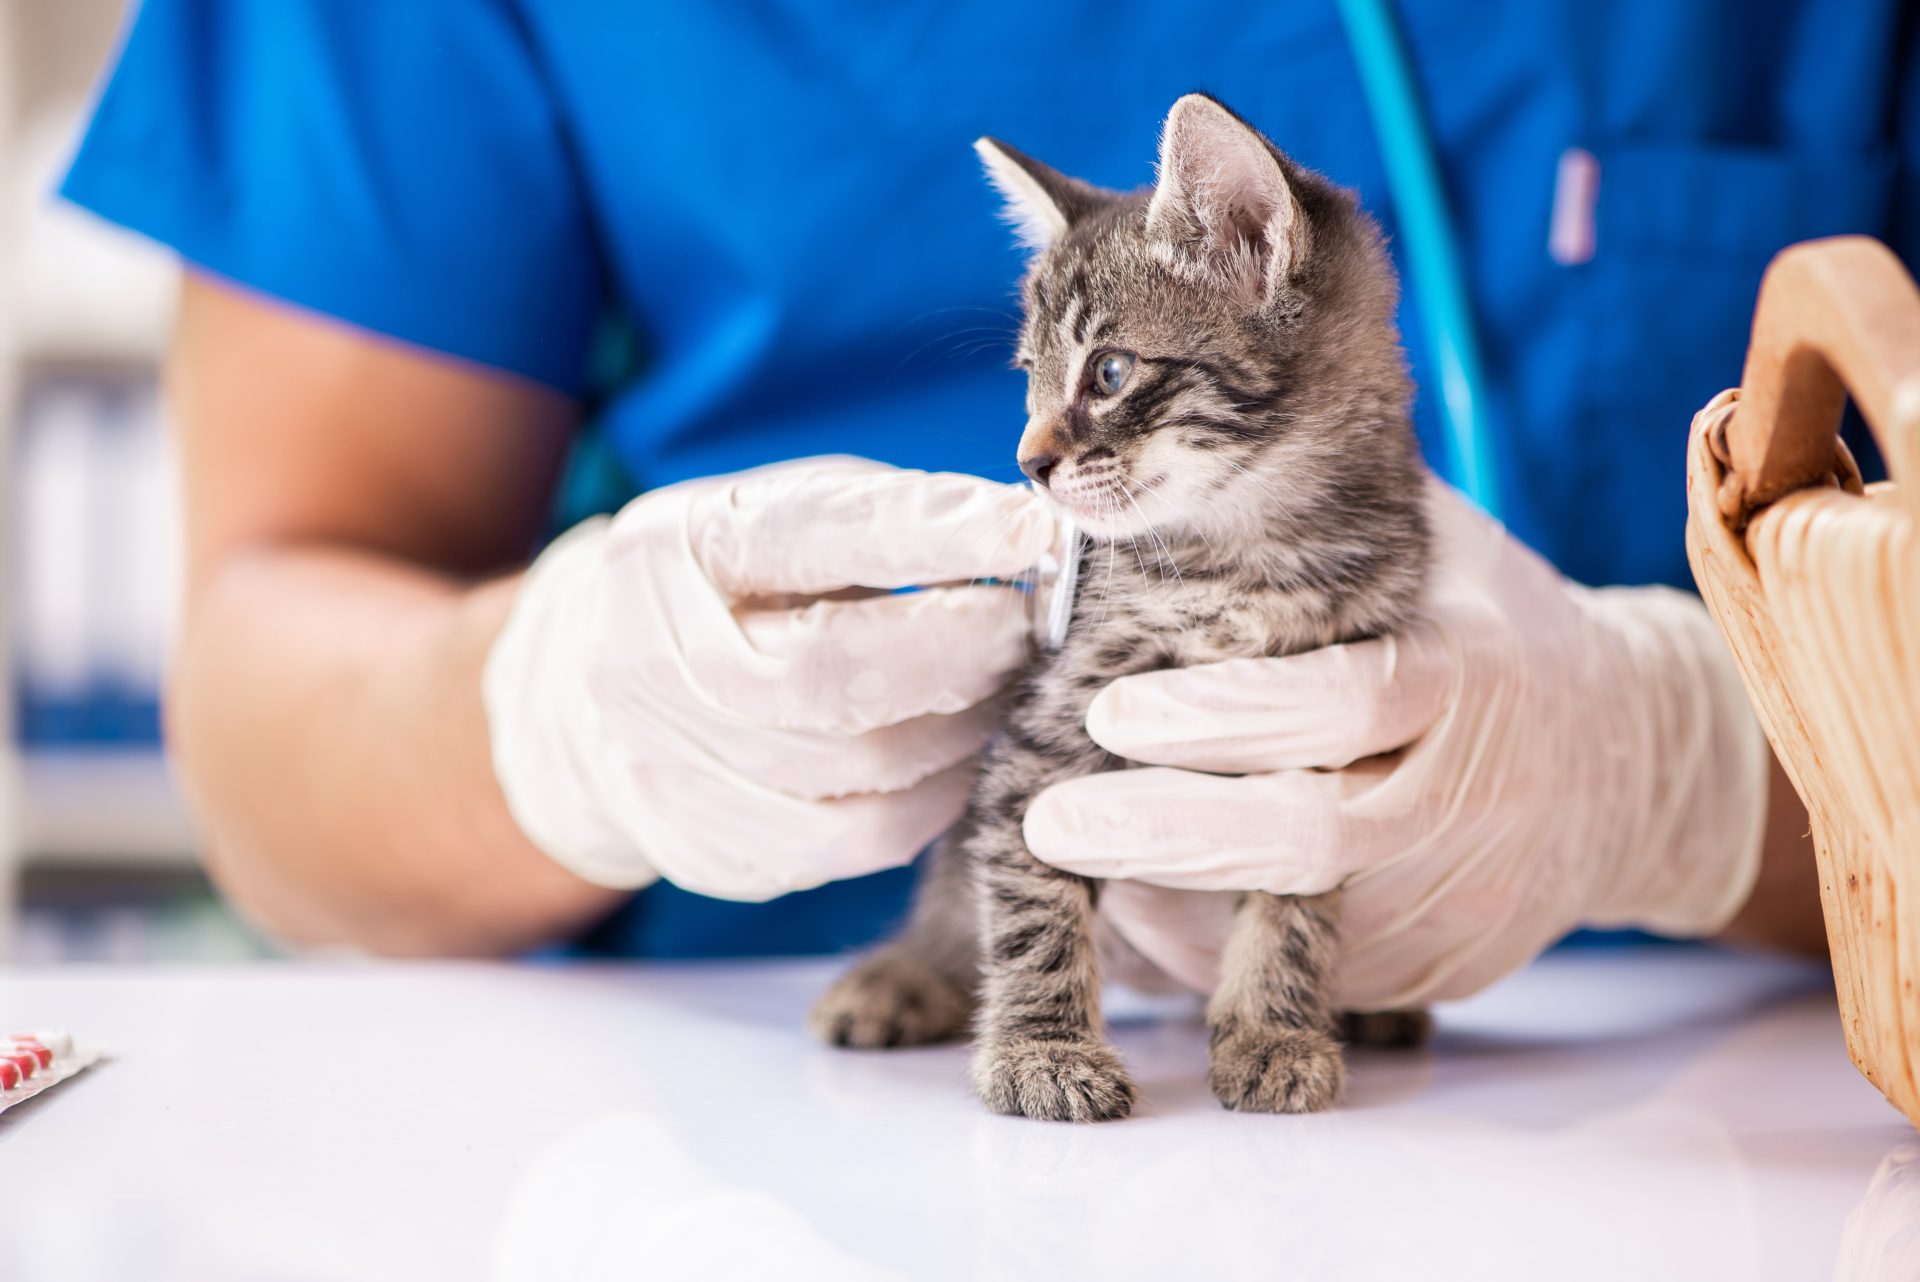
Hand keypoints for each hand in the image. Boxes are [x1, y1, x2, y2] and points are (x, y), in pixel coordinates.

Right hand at [484, 457, 1055, 899]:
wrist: (590, 691)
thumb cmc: (732, 587)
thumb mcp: (783, 515)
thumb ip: (889, 520)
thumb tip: (1026, 541)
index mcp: (677, 548)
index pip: (812, 536)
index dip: (931, 534)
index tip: (1028, 534)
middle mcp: (655, 659)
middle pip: (830, 674)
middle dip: (959, 652)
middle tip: (1029, 631)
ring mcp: (671, 765)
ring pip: (859, 769)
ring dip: (963, 730)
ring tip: (1006, 692)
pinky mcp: (710, 845)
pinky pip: (860, 837)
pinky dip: (936, 797)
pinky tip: (961, 759)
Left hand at [1026, 478, 1769, 1009]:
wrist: (1628, 763)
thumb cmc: (1489, 628)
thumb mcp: (1436, 549)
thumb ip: (1327, 514)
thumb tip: (1177, 459)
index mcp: (1468, 671)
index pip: (1339, 699)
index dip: (1220, 713)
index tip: (1107, 711)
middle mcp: (1471, 793)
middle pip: (1311, 833)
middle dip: (1169, 832)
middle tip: (1053, 826)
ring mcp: (1463, 893)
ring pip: (1299, 923)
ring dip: (1173, 904)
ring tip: (1076, 860)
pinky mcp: (1445, 963)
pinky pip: (1315, 976)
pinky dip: (1220, 951)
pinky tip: (1145, 908)